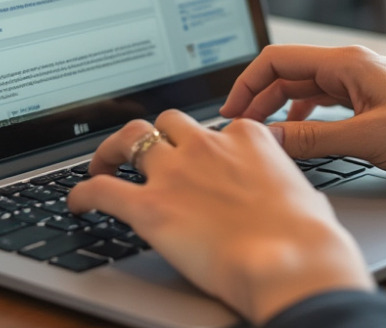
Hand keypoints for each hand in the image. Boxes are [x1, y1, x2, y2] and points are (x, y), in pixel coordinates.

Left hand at [67, 109, 372, 324]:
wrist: (293, 263)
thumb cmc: (309, 239)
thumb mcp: (303, 195)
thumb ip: (281, 185)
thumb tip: (285, 198)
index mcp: (246, 138)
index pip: (213, 128)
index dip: (198, 144)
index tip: (193, 158)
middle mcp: (206, 146)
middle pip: (166, 123)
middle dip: (151, 136)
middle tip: (138, 153)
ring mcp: (174, 173)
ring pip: (129, 138)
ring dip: (111, 150)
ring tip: (101, 166)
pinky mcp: (150, 207)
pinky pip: (101, 189)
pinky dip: (82, 193)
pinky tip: (76, 204)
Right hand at [220, 44, 385, 176]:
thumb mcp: (369, 139)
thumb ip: (312, 139)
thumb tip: (267, 140)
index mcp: (346, 63)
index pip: (276, 60)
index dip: (245, 84)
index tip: (229, 113)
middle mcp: (351, 67)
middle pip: (286, 75)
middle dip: (257, 100)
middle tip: (238, 131)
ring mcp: (363, 83)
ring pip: (305, 91)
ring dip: (279, 110)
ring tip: (261, 136)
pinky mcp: (374, 101)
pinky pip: (325, 104)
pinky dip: (304, 118)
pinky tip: (301, 137)